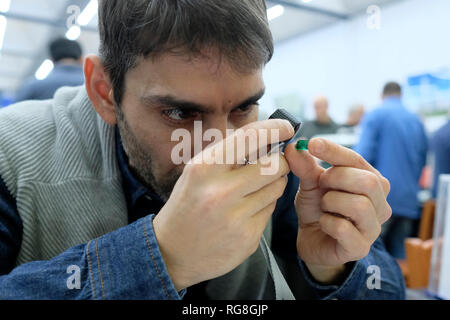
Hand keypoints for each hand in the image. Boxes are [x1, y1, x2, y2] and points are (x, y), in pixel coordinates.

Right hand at [153, 119, 293, 290]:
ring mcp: (235, 217)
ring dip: (274, 183)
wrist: (172, 253)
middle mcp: (220, 191)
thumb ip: (228, 154)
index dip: (274, 128)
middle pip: (274, 165)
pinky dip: (265, 205)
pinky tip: (246, 210)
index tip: (286, 127)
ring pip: (277, 188)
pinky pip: (271, 211)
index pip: (249, 137)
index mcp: (204, 168)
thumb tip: (264, 136)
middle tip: (275, 163)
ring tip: (255, 189)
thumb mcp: (197, 172)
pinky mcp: (247, 238)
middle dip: (280, 161)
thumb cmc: (186, 206)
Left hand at [284, 138, 391, 283]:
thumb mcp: (310, 184)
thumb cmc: (318, 209)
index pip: (357, 161)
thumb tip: (294, 147)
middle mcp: (380, 204)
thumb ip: (305, 166)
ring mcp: (373, 228)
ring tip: (323, 206)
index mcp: (371, 182)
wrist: (312, 241)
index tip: (311, 143)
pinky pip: (344, 229)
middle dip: (337, 178)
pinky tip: (324, 223)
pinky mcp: (360, 248)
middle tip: (320, 184)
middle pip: (369, 182)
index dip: (334, 151)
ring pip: (359, 205)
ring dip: (332, 201)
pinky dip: (327, 222)